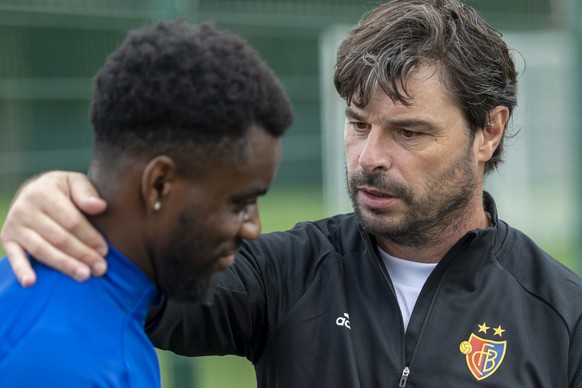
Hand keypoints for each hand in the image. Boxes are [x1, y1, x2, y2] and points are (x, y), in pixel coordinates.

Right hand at [1, 171, 108, 286]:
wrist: (33, 191)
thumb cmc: (63, 190)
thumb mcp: (75, 182)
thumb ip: (87, 193)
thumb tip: (100, 206)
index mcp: (44, 192)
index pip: (71, 221)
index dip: (90, 237)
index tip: (105, 250)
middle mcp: (25, 208)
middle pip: (59, 238)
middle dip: (82, 255)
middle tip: (100, 268)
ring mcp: (14, 225)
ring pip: (41, 250)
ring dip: (64, 265)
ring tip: (84, 276)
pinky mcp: (6, 239)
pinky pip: (13, 257)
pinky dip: (21, 270)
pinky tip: (31, 283)